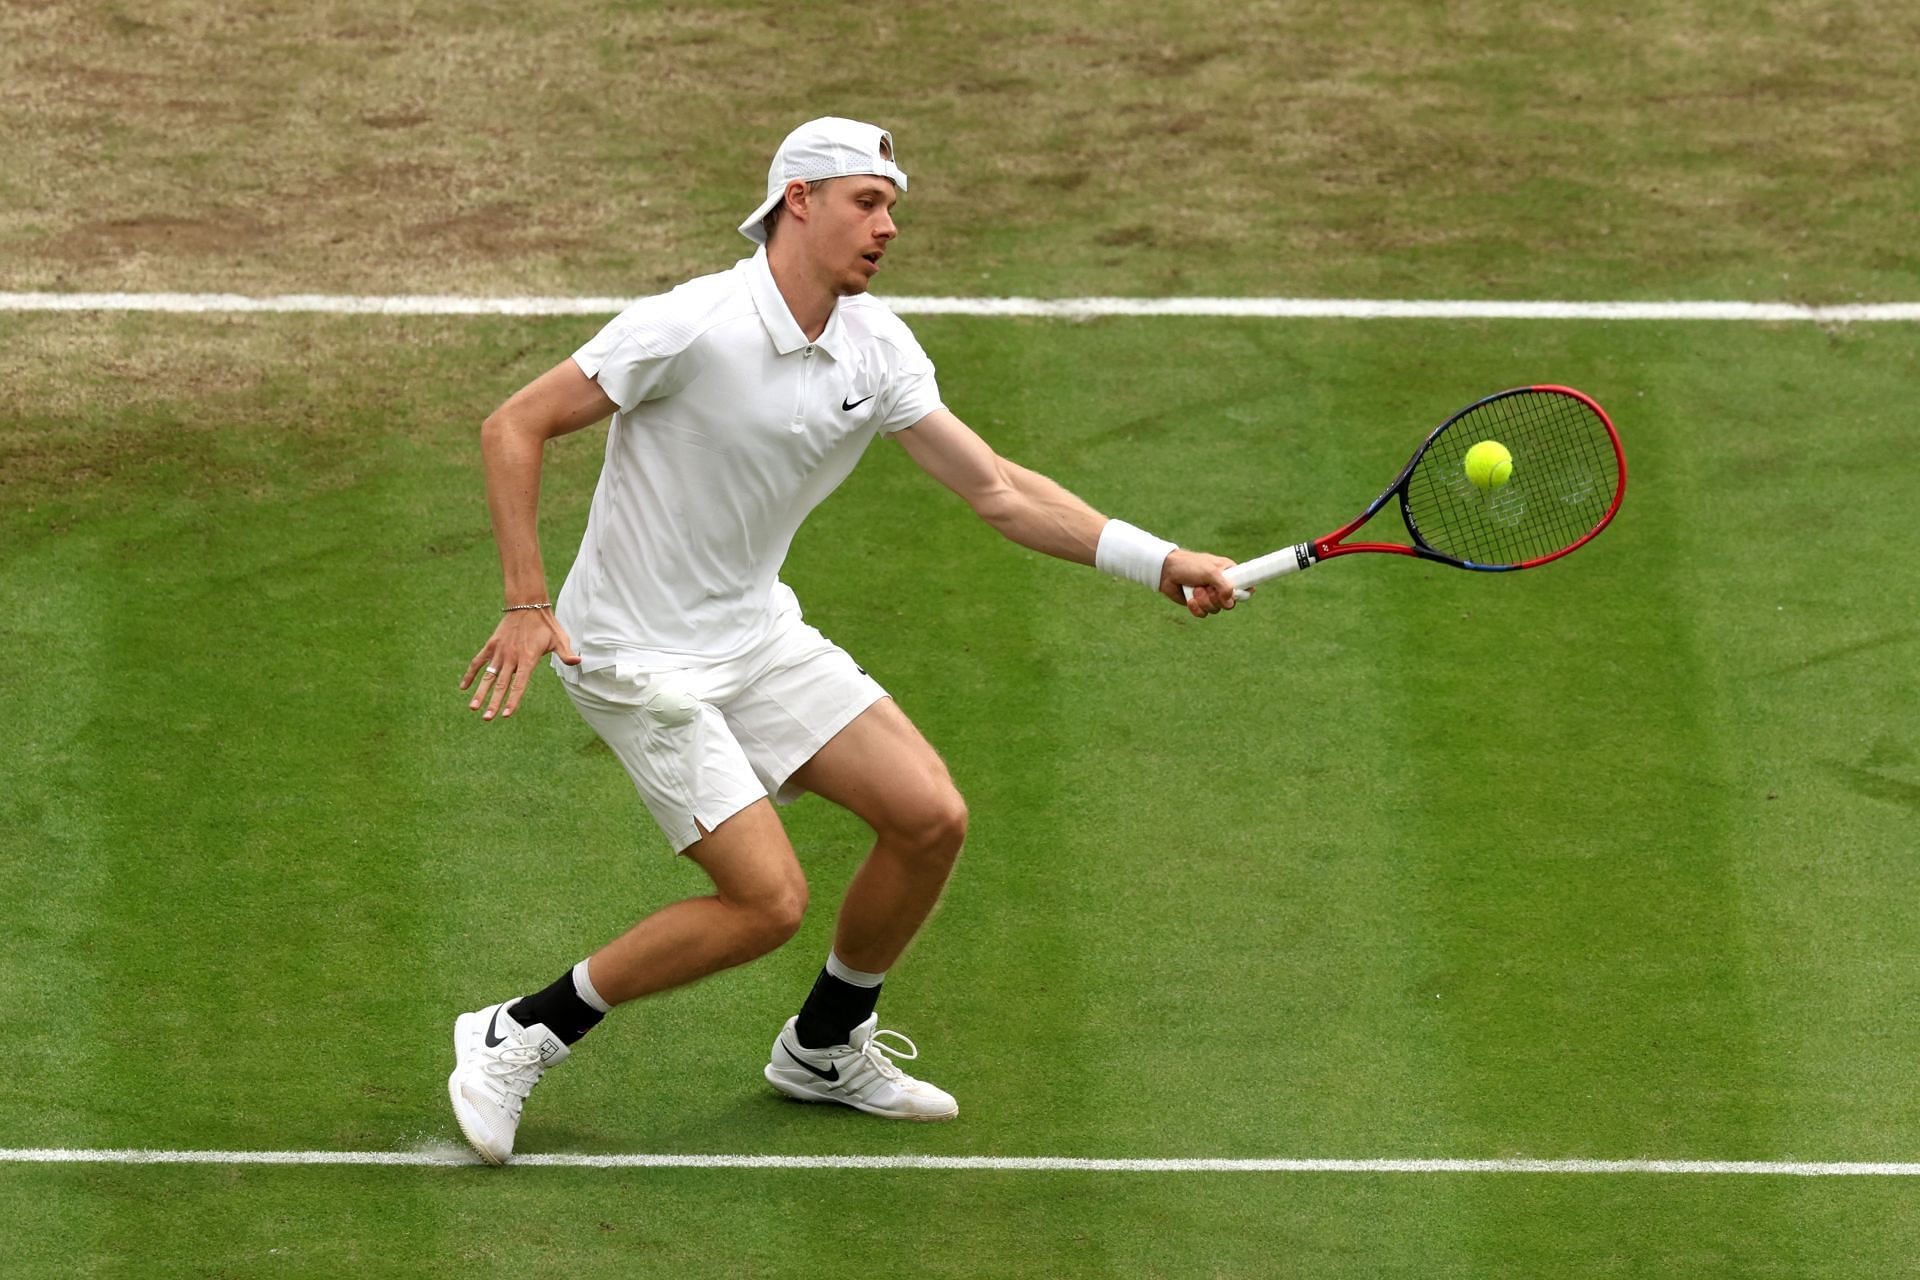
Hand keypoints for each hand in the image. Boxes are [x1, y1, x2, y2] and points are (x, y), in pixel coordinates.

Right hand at [461, 608, 580, 720]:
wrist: (528, 604)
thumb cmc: (546, 625)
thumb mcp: (559, 639)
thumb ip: (566, 653)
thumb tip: (578, 662)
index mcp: (527, 659)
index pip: (519, 685)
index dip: (513, 701)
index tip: (506, 715)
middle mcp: (511, 658)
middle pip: (501, 685)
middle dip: (494, 703)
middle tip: (487, 718)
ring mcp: (500, 652)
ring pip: (488, 676)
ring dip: (480, 693)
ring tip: (473, 708)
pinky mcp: (491, 645)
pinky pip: (478, 662)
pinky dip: (470, 674)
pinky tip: (464, 688)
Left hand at [1160, 550, 1241, 617]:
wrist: (1166, 571)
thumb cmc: (1190, 565)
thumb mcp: (1210, 572)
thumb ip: (1224, 586)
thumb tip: (1230, 602)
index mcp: (1229, 573)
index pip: (1245, 586)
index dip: (1242, 594)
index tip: (1233, 595)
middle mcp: (1221, 585)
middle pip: (1230, 603)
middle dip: (1216, 599)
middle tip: (1207, 589)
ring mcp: (1210, 595)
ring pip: (1216, 609)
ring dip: (1204, 602)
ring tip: (1195, 590)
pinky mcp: (1199, 604)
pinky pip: (1203, 614)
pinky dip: (1196, 608)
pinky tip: (1190, 600)